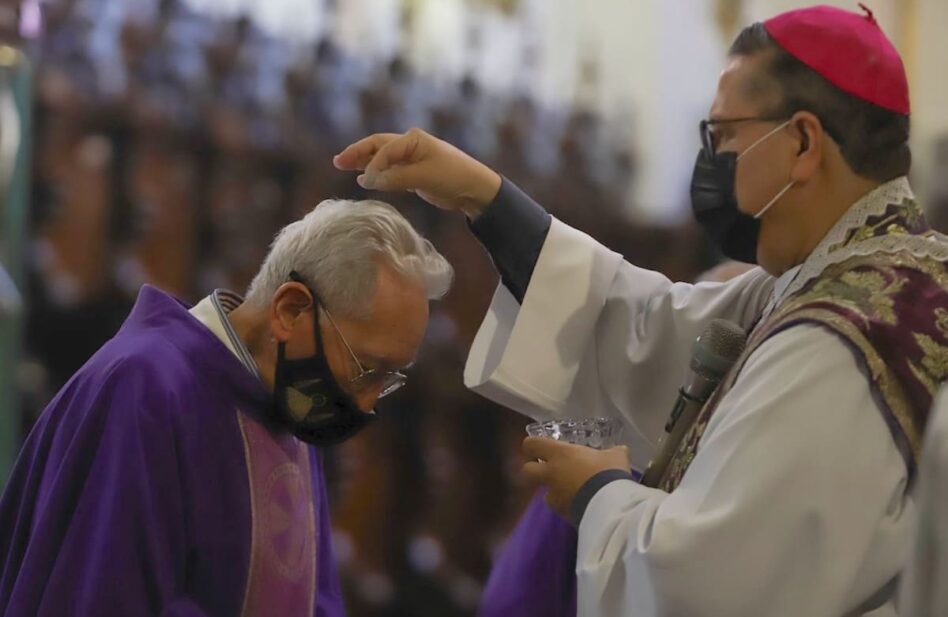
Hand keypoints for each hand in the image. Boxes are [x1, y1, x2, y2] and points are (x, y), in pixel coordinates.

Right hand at [332, 128, 501, 218]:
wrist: (474, 189)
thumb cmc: (453, 177)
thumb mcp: (423, 177)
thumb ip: (395, 178)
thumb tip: (368, 181)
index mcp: (413, 139)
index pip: (384, 149)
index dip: (372, 165)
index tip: (366, 181)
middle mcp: (410, 145)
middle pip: (377, 147)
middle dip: (357, 153)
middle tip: (338, 161)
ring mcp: (411, 158)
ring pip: (382, 158)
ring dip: (364, 162)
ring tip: (344, 166)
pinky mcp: (414, 173)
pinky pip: (390, 171)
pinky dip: (377, 174)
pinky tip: (364, 179)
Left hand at [522, 437, 630, 518]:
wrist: (609, 506)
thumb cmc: (608, 472)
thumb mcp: (616, 456)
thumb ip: (612, 452)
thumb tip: (619, 450)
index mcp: (560, 454)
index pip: (532, 444)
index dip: (533, 445)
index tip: (539, 447)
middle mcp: (551, 474)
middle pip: (527, 471)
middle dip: (533, 470)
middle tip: (547, 469)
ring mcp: (554, 496)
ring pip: (545, 493)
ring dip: (555, 491)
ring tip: (573, 491)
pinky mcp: (562, 514)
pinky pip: (561, 507)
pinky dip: (568, 505)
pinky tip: (583, 504)